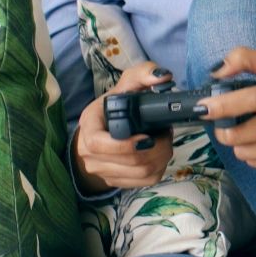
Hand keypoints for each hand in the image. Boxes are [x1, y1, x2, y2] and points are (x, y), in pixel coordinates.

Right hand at [73, 62, 173, 192]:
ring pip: (142, 173)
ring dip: (162, 157)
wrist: (101, 131)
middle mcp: (90, 154)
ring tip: (164, 141)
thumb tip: (163, 77)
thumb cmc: (113, 107)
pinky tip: (159, 154)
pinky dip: (160, 168)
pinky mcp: (116, 182)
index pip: (99, 144)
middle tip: (166, 133)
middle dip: (158, 148)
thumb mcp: (125, 85)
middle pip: (131, 162)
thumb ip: (143, 74)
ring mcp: (103, 171)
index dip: (125, 145)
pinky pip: (146, 182)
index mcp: (88, 128)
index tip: (148, 136)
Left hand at [199, 47, 255, 176]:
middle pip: (242, 133)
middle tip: (223, 121)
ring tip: (248, 130)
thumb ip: (247, 59)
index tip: (204, 108)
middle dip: (223, 129)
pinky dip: (252, 153)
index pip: (253, 100)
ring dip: (238, 142)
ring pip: (245, 151)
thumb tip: (216, 72)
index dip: (224, 105)